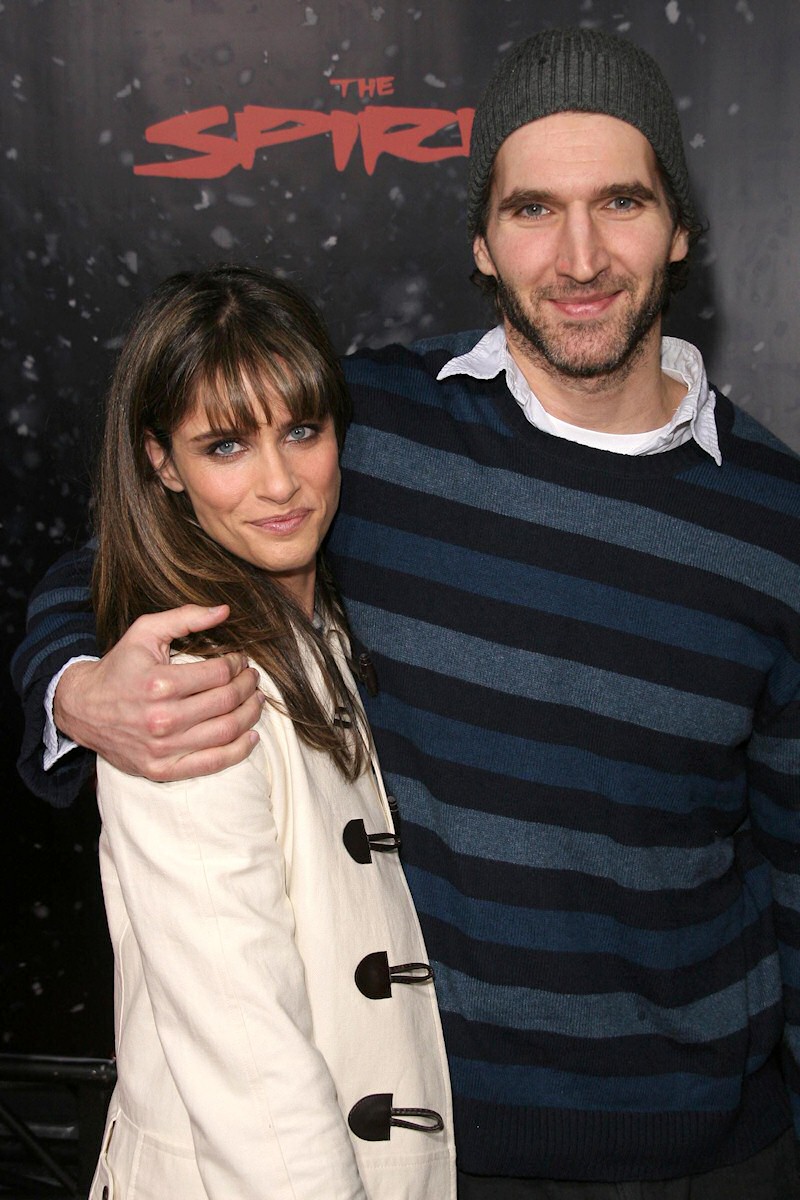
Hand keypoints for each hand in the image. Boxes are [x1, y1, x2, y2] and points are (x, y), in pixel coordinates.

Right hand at [53, 605, 263, 781]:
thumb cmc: (119, 667)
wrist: (82, 708)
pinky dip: (239, 751)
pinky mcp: (162, 769)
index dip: (237, 664)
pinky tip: (251, 736)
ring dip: (250, 715)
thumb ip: (185, 617)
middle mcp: (162, 718)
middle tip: (253, 678)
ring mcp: (163, 748)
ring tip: (255, 701)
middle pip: (226, 701)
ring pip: (226, 732)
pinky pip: (213, 764)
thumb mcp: (145, 632)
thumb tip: (224, 611)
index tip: (240, 660)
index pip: (219, 674)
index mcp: (159, 683)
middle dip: (248, 686)